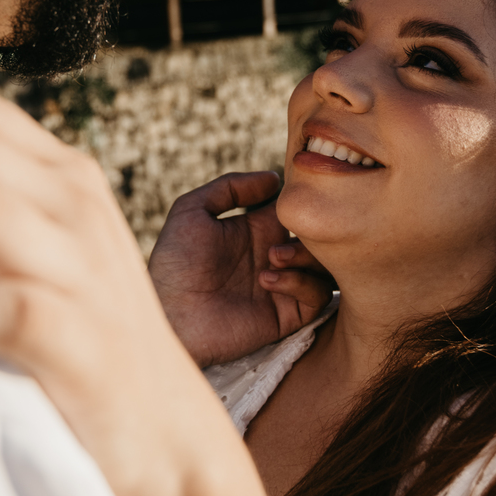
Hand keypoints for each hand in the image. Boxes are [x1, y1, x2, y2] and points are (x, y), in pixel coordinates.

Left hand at [148, 172, 332, 366]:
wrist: (171, 317)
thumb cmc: (175, 264)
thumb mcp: (191, 211)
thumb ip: (229, 187)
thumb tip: (274, 178)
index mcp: (256, 229)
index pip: (296, 209)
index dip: (302, 200)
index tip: (296, 197)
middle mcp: (274, 255)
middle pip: (318, 235)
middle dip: (311, 229)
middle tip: (280, 232)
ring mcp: (283, 285)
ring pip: (325, 263)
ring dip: (306, 256)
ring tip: (273, 258)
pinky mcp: (288, 314)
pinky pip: (319, 295)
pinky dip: (302, 282)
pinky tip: (269, 281)